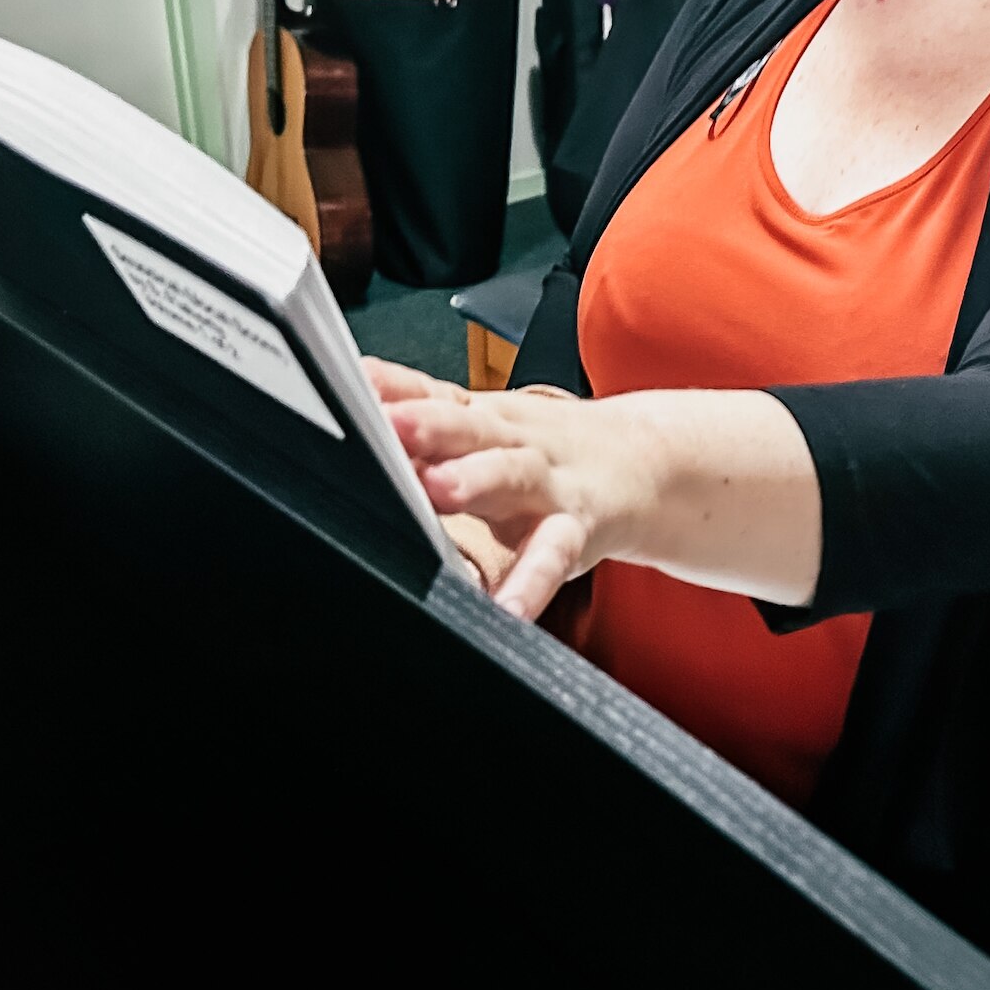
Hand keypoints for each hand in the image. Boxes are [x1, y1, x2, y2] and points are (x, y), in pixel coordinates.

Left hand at [374, 367, 649, 621]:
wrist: (640, 465)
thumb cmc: (540, 452)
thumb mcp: (483, 424)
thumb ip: (418, 410)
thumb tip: (349, 389)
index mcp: (481, 415)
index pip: (431, 391)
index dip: (393, 387)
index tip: (352, 382)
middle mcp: (512, 440)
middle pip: (468, 424)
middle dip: (428, 423)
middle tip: (389, 424)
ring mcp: (547, 483)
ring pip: (513, 473)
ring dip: (478, 477)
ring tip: (440, 488)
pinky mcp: (575, 529)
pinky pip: (552, 554)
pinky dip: (531, 582)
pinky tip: (508, 607)